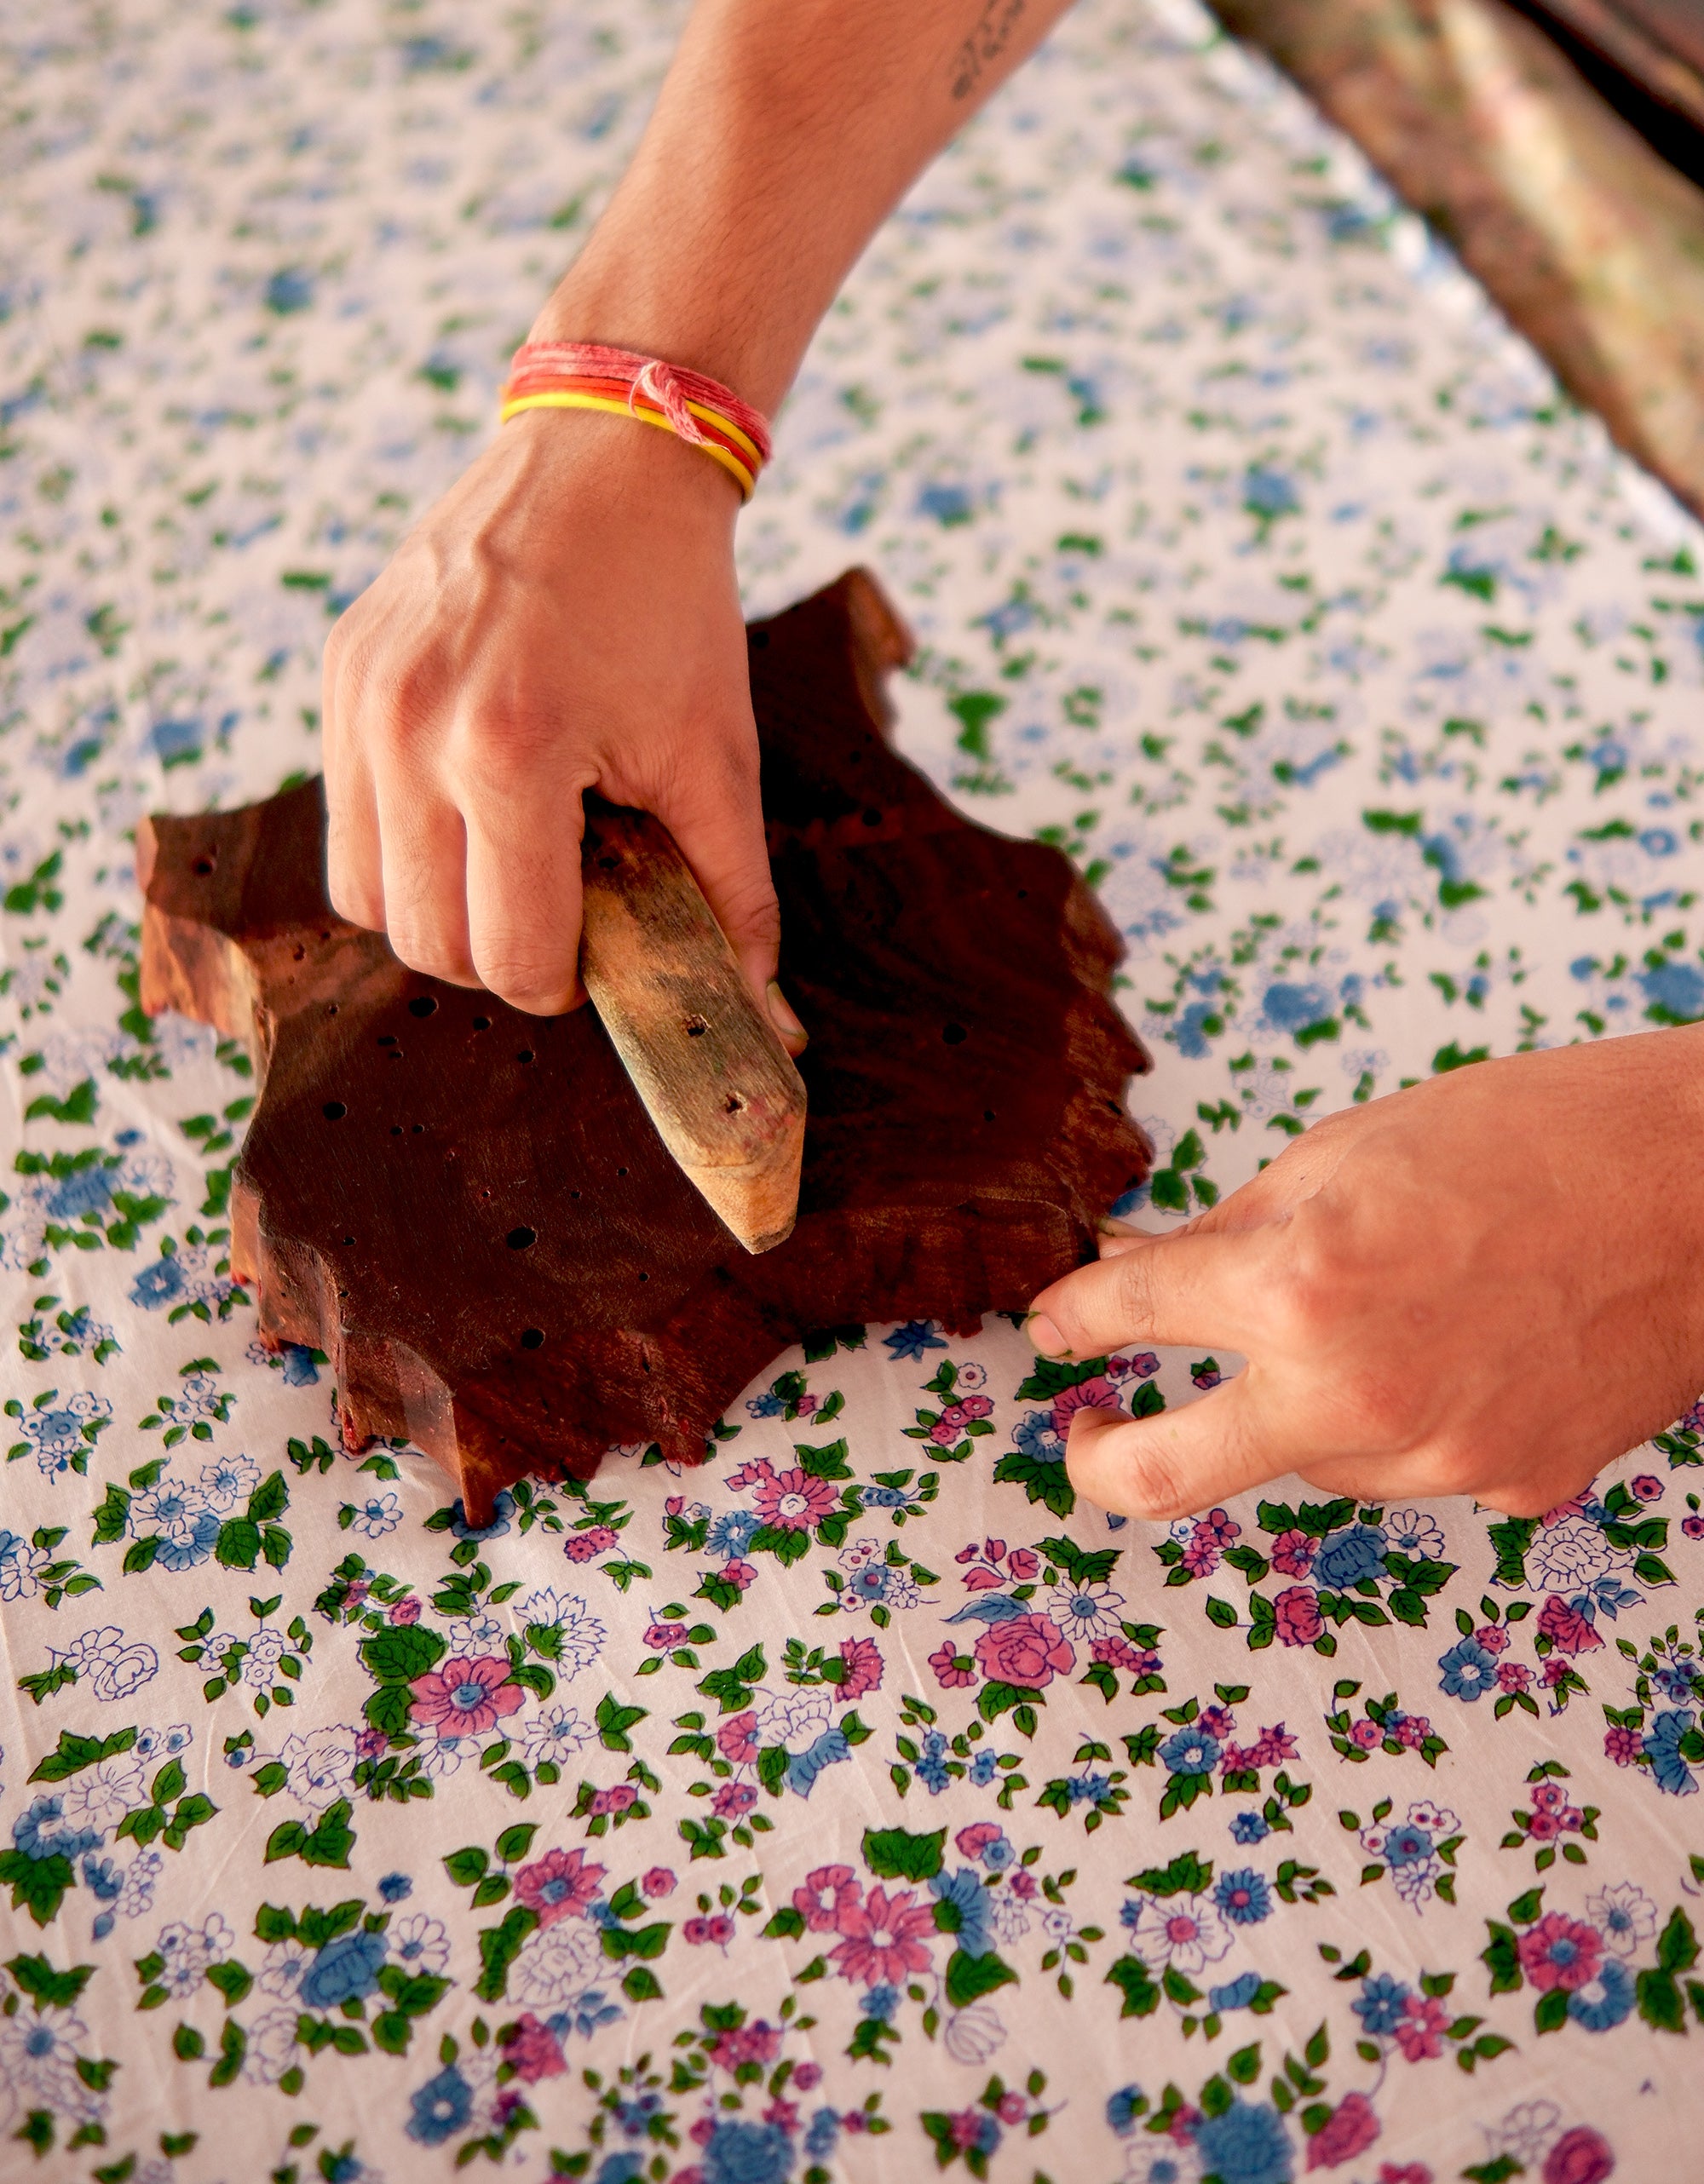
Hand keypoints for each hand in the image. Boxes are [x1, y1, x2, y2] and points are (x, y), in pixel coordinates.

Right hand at [322, 408, 800, 1035]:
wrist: (605, 455)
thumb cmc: (673, 607)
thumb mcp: (716, 755)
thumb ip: (734, 895)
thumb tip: (757, 1009)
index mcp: (510, 756)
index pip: (510, 958)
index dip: (564, 980)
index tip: (601, 945)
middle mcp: (411, 731)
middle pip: (428, 944)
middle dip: (500, 954)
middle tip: (562, 907)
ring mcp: (362, 699)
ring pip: (364, 897)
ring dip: (438, 908)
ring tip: (511, 857)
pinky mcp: (340, 671)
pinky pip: (345, 816)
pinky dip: (404, 839)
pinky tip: (471, 795)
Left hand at [1026, 1027, 1703, 1519]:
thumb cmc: (1539, 1135)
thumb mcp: (1347, 1149)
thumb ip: (1230, 1231)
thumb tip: (1140, 1270)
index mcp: (1297, 1285)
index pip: (1126, 1317)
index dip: (1070, 1315)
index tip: (1056, 1322)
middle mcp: (1351, 1395)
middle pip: (1162, 1475)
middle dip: (1100, 1461)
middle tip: (1085, 1438)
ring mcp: (1435, 1461)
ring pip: (1303, 1462)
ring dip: (1293, 1408)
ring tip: (1376, 1316)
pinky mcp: (1510, 1488)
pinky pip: (1408, 1467)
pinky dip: (1400, 1420)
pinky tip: (1457, 1348)